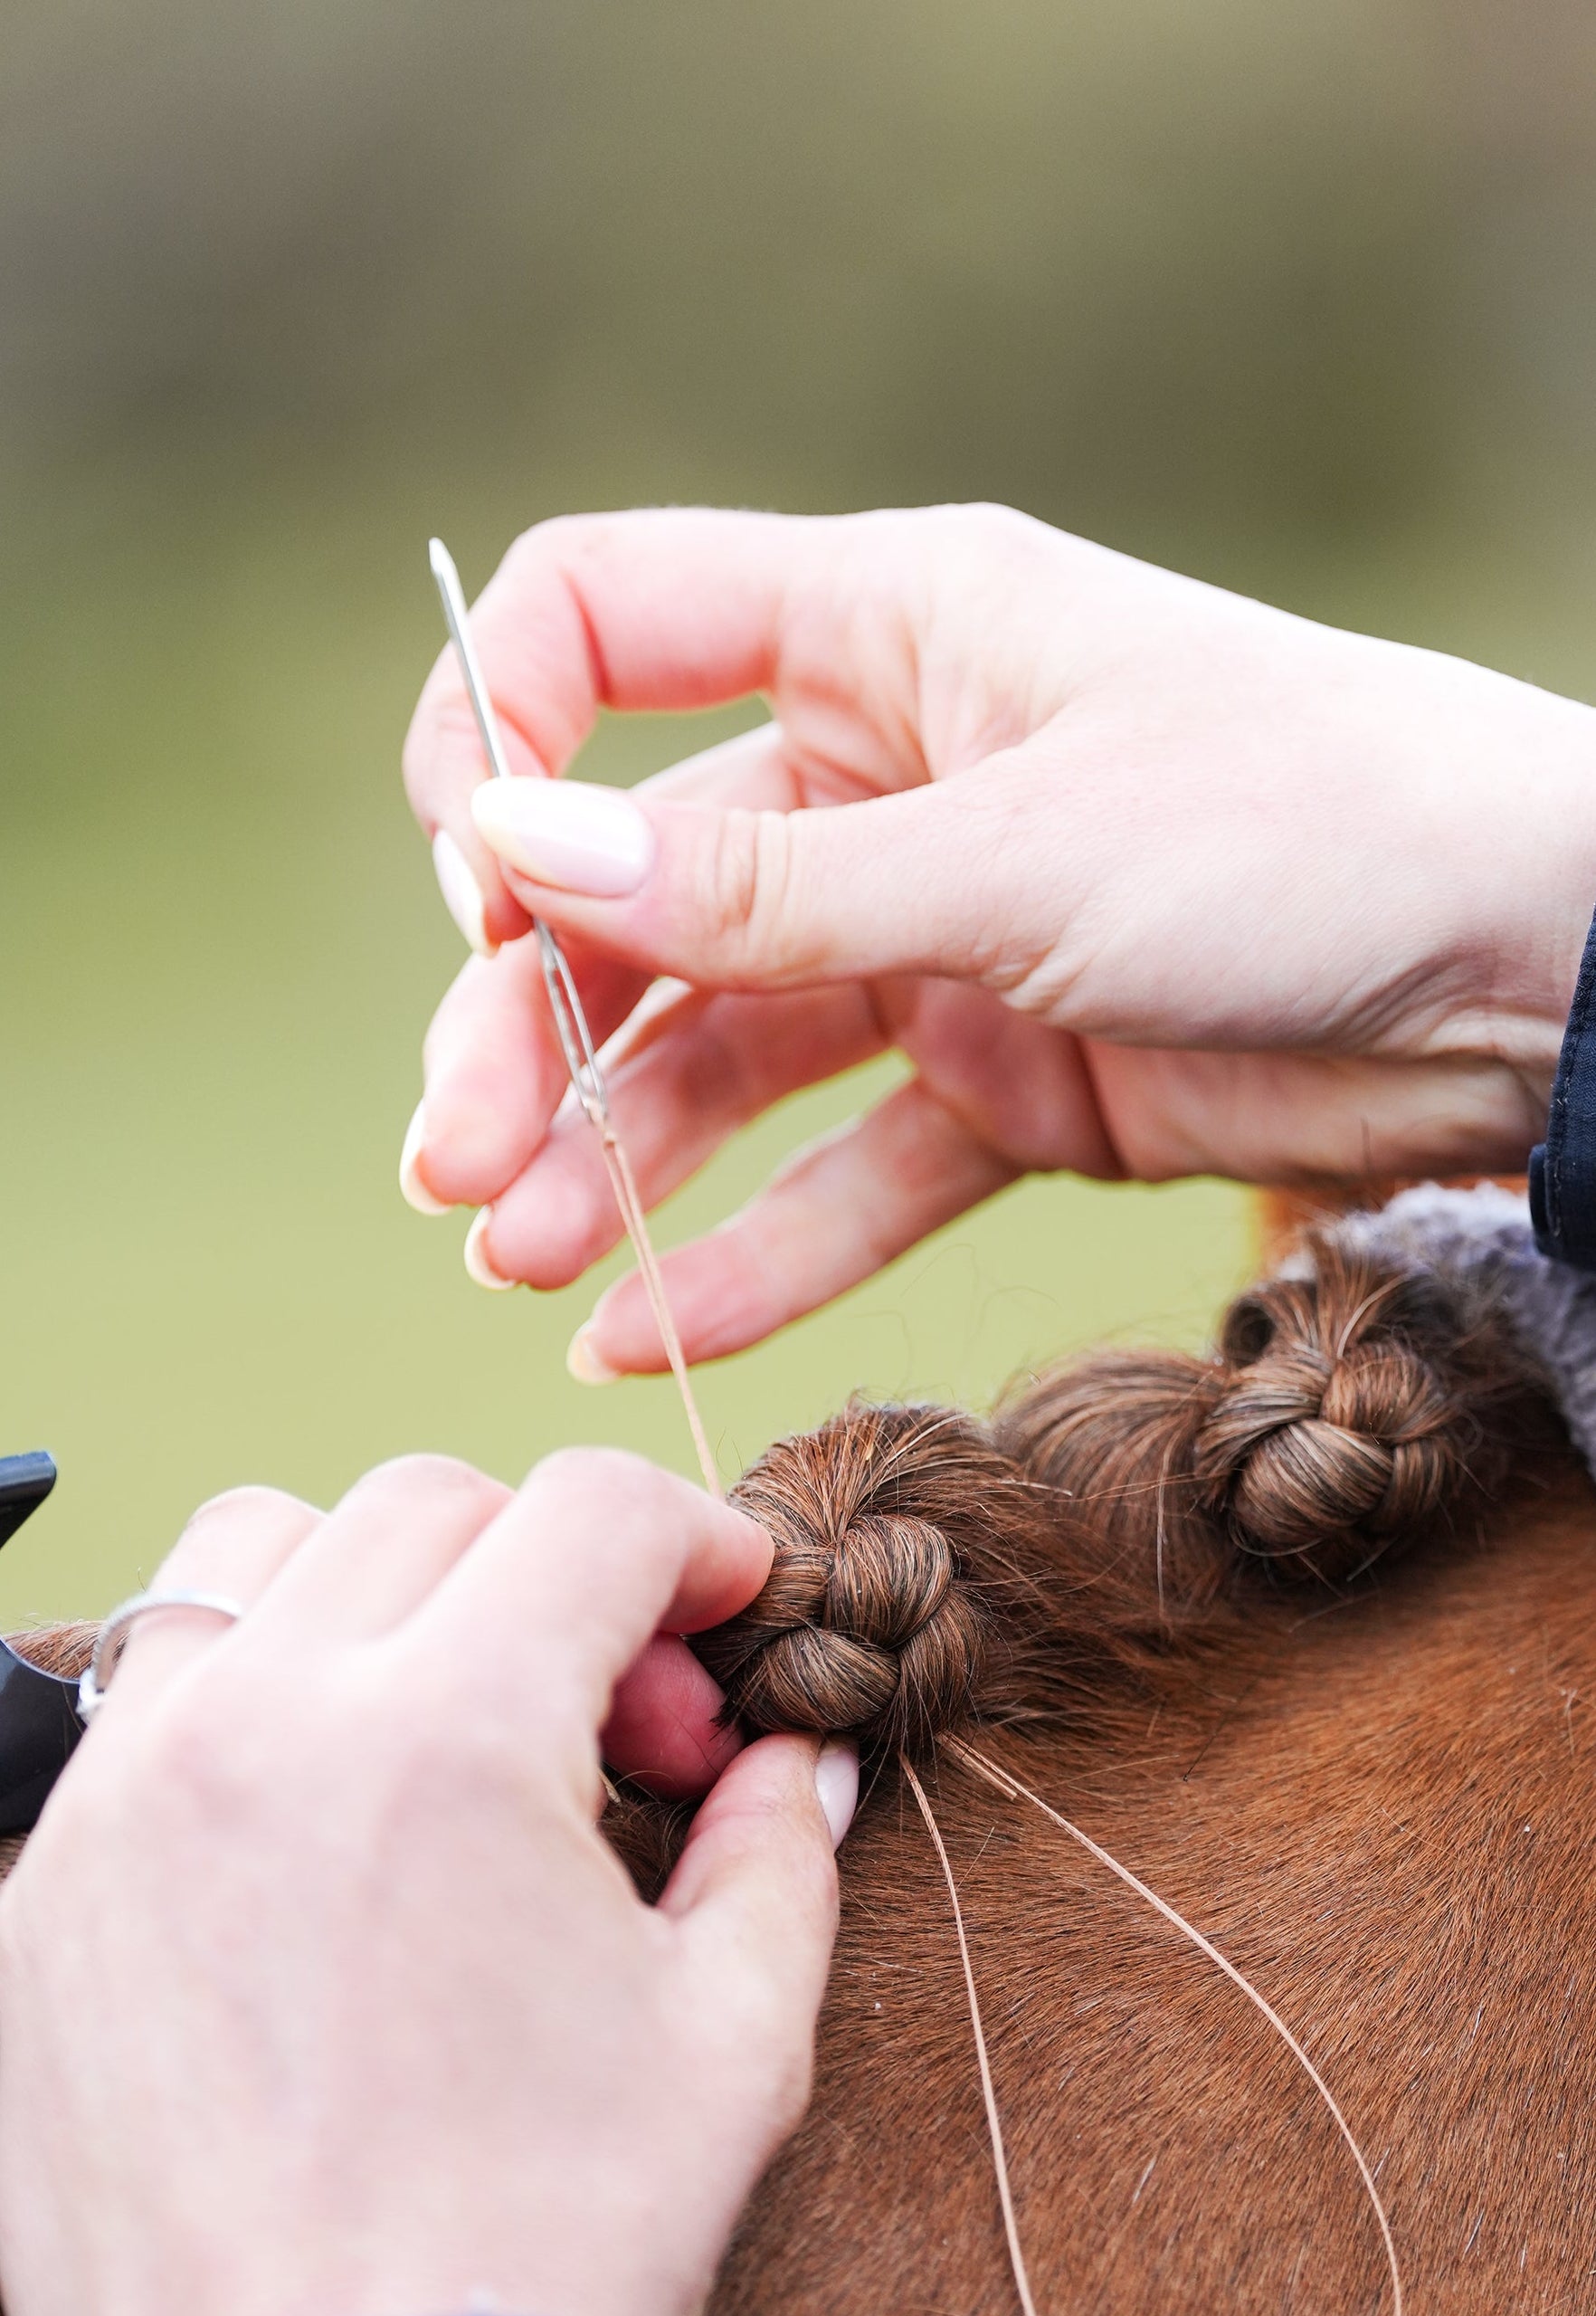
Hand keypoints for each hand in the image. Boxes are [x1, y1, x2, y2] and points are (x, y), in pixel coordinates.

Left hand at [0, 1454, 854, 2315]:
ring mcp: (131, 1796)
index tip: (723, 1611)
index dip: (694, 1540)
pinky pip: (147, 1692)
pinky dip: (254, 1692)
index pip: (589, 1508)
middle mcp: (267, 1727)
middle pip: (430, 1502)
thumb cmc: (543, 2249)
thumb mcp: (731, 2036)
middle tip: (614, 1716)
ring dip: (377, 1588)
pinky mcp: (50, 1882)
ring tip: (445, 1717)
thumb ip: (777, 1848)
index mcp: (450, 1741)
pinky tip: (324, 1815)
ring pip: (253, 1550)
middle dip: (553, 1571)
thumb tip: (796, 1755)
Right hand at [401, 503, 1595, 1372]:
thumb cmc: (1315, 830)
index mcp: (887, 628)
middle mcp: (888, 776)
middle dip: (533, 1025)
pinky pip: (846, 1171)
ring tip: (522, 1262)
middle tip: (459, 1169)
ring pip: (723, 1047)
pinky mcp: (1005, 1084)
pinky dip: (753, 1248)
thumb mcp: (1019, 853)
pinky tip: (644, 1327)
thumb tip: (515, 850)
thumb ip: (765, 889)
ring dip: (615, 1156)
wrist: (1537, 982)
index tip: (476, 883)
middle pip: (637, 887)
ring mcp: (939, 938)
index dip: (503, 733)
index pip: (606, 619)